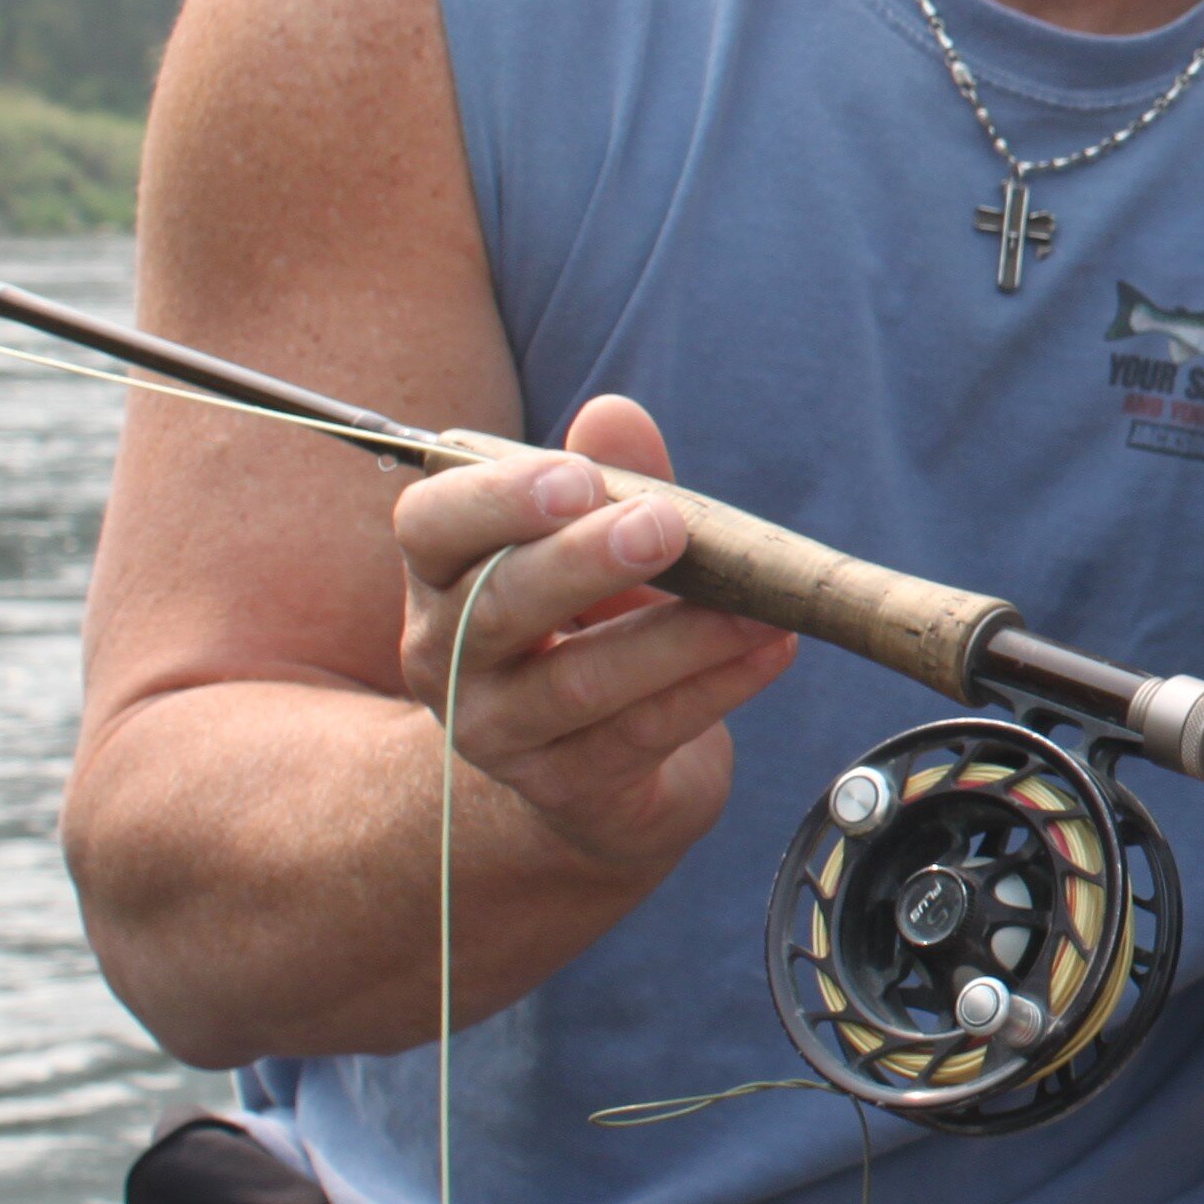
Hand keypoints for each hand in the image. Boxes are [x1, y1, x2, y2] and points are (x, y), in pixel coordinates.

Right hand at [392, 395, 793, 872]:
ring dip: (677, 637)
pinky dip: (716, 688)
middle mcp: (450, 658)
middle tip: (663, 525)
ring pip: (579, 683)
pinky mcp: (570, 790)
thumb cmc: (591, 626)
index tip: (575, 478)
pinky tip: (773, 649)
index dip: (495, 500)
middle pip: (497, 606)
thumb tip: (614, 413)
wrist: (589, 774)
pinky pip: (644, 734)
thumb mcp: (598, 544)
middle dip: (583, 561)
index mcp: (445, 575)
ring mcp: (502, 733)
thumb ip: (612, 479)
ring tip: (756, 604)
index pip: (431, 526)